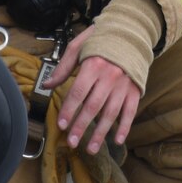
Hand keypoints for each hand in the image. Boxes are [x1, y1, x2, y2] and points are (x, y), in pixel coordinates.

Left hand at [39, 26, 142, 149]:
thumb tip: (46, 85)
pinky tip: (117, 140)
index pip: (78, 92)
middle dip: (81, 126)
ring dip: (100, 133)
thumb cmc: (101, 40)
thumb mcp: (79, 47)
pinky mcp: (135, 90)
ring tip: (90, 149)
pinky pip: (130, 112)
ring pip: (111, 113)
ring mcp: (124, 85)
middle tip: (71, 142)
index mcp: (93, 65)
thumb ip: (63, 67)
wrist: (131, 33)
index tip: (61, 125)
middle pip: (93, 106)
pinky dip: (125, 127)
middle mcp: (110, 77)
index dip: (68, 110)